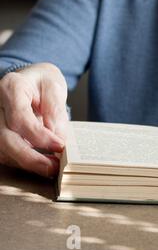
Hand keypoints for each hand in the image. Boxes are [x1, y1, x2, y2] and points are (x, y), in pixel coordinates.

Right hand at [0, 63, 68, 177]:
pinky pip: (5, 153)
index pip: (20, 117)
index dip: (39, 136)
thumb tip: (57, 137)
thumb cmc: (42, 84)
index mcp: (10, 88)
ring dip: (28, 163)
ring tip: (52, 168)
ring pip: (3, 149)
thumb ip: (55, 110)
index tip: (60, 146)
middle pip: (5, 138)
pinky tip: (41, 164)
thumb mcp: (55, 87)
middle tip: (54, 167)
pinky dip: (23, 162)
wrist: (30, 81)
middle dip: (31, 158)